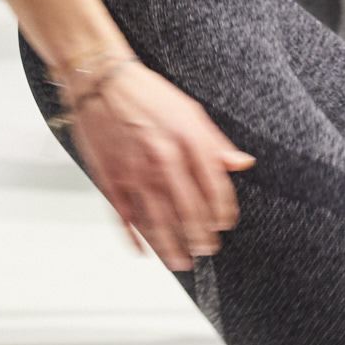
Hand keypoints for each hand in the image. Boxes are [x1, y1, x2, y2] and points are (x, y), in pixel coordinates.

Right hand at [55, 56, 253, 270]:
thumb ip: (216, 143)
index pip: (215, 187)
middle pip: (189, 211)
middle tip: (206, 249)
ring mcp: (135, 171)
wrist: (101, 81)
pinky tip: (143, 252)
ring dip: (172, 247)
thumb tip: (242, 163)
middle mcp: (164, 158)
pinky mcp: (110, 178)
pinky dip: (134, 239)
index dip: (223, 212)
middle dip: (201, 237)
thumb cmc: (146, 94)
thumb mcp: (190, 111)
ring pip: (158, 221)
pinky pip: (124, 217)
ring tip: (182, 262)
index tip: (225, 224)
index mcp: (189, 140)